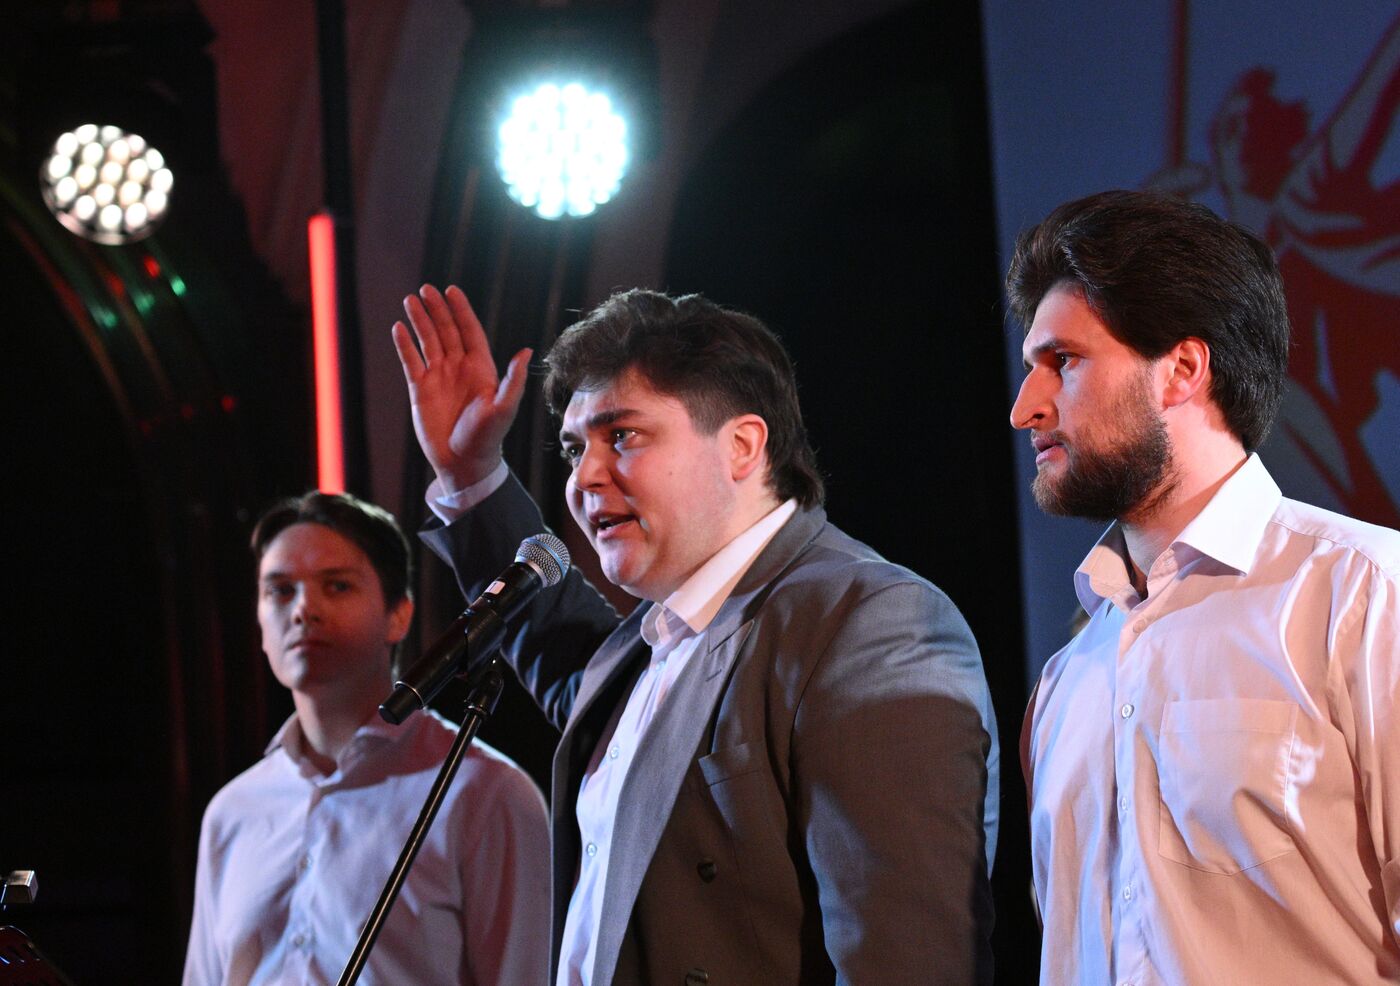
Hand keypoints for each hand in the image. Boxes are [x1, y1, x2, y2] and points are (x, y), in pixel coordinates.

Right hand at [392, 284, 531, 492]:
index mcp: (481, 369)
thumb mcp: (504, 408)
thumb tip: (526, 352)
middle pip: (447, 331)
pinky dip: (405, 345)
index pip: (470, 331)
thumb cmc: (488, 438)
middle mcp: (459, 368)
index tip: (451, 290)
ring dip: (420, 321)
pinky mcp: (420, 389)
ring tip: (411, 300)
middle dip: (437, 309)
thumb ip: (513, 380)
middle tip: (426, 289)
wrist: (464, 462)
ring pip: (428, 341)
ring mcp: (439, 377)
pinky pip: (411, 361)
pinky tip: (398, 328)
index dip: (461, 310)